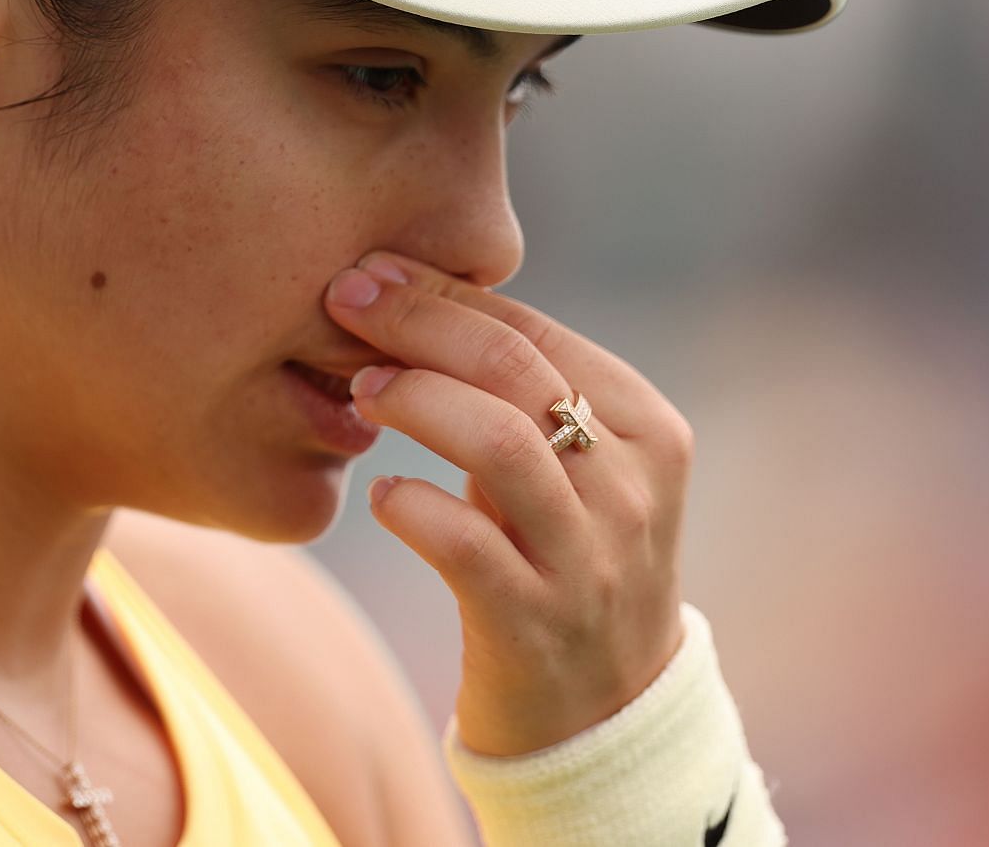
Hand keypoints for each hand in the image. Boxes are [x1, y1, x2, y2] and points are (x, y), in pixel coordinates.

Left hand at [324, 249, 693, 755]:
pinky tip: (382, 495)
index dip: (444, 294)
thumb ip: (521, 393)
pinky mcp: (536, 624)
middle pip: (514, 369)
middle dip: (417, 323)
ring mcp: (589, 559)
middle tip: (342, 304)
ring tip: (360, 391)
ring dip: (415, 400)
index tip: (371, 273)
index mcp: (646, 429)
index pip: (535, 332)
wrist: (605, 716)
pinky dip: (411, 507)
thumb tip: (407, 292)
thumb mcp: (573, 470)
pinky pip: (465, 546)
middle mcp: (630, 487)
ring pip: (500, 442)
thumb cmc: (562, 558)